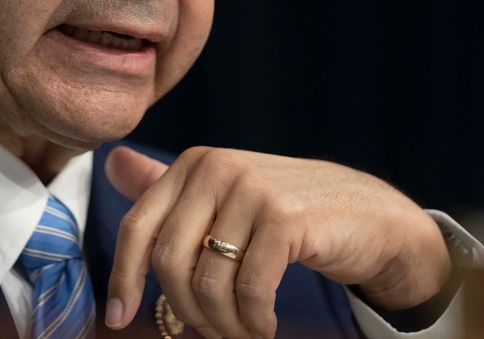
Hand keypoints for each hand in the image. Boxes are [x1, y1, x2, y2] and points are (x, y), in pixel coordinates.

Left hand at [104, 146, 451, 338]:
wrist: (371, 215)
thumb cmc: (290, 214)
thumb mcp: (225, 197)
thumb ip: (171, 187)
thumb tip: (113, 162)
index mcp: (193, 164)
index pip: (138, 227)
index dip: (122, 277)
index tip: (118, 318)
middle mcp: (216, 167)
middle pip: (168, 261)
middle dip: (185, 311)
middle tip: (212, 332)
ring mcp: (251, 189)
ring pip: (208, 282)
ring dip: (223, 324)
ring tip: (244, 332)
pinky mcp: (285, 218)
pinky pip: (249, 290)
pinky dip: (254, 321)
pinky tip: (266, 326)